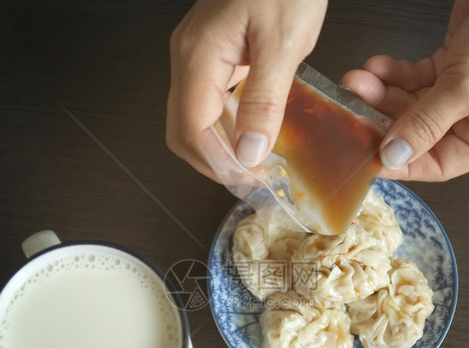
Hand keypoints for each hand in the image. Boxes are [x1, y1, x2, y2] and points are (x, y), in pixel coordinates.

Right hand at [167, 0, 326, 179]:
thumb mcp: (283, 43)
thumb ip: (264, 101)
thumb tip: (249, 152)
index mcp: (198, 57)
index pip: (193, 132)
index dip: (221, 166)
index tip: (254, 183)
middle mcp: (189, 58)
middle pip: (185, 132)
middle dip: (217, 163)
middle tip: (255, 181)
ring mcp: (198, 54)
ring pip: (197, 119)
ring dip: (224, 147)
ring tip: (260, 162)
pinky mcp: (216, 51)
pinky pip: (213, 100)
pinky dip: (232, 124)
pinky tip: (258, 130)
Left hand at [342, 0, 468, 181]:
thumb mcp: (465, 88)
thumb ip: (425, 124)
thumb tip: (394, 158)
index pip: (438, 164)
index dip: (401, 163)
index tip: (366, 158)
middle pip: (419, 133)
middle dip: (385, 119)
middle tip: (352, 111)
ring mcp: (464, 92)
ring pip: (411, 104)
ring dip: (383, 93)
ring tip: (359, 80)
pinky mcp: (452, 65)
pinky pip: (415, 79)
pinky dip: (395, 73)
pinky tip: (378, 66)